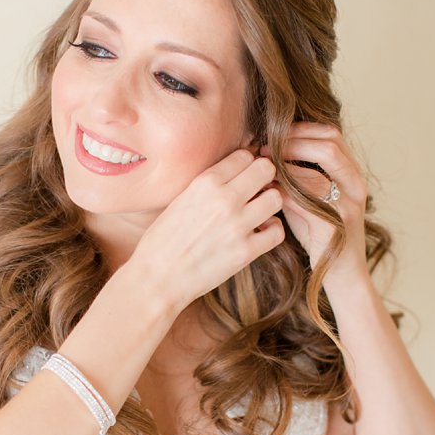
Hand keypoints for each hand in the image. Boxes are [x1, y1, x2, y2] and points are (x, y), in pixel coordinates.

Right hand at [126, 148, 285, 309]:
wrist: (156, 278)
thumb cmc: (162, 240)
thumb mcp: (180, 200)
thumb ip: (208, 185)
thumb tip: (236, 173)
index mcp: (204, 183)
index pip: (244, 156)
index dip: (247, 163)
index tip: (244, 174)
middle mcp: (224, 200)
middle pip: (266, 170)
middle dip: (264, 178)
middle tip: (257, 190)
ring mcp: (237, 226)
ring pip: (276, 199)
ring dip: (269, 203)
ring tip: (258, 212)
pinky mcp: (246, 252)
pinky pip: (277, 231)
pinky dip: (271, 230)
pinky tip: (259, 232)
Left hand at [261, 123, 369, 285]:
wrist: (342, 276)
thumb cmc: (320, 236)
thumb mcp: (309, 200)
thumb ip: (296, 178)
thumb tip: (265, 156)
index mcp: (352, 175)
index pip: (332, 136)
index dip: (302, 129)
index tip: (274, 133)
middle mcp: (355, 186)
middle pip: (328, 146)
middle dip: (293, 141)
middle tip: (264, 147)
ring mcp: (348, 206)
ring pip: (317, 173)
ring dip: (285, 165)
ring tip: (263, 167)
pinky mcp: (335, 226)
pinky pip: (306, 201)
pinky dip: (283, 192)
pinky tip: (268, 191)